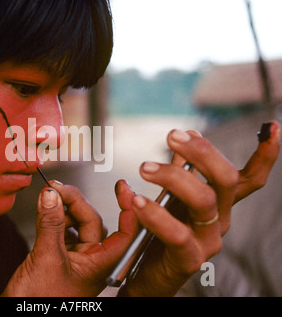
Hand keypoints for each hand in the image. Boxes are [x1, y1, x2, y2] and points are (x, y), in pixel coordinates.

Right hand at [1, 181, 137, 296]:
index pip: (125, 232)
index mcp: (100, 264)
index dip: (127, 207)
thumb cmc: (41, 303)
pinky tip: (45, 211)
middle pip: (92, 221)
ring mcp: (75, 259)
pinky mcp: (58, 257)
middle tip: (57, 188)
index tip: (122, 187)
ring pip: (76, 224)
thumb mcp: (47, 258)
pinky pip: (61, 230)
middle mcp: (91, 260)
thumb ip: (51, 224)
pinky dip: (53, 218)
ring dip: (63, 209)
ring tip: (49, 198)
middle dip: (75, 202)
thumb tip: (52, 196)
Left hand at [120, 121, 279, 296]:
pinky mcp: (189, 259)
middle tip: (172, 136)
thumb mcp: (169, 199)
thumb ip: (176, 174)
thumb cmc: (157, 234)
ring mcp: (208, 241)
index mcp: (218, 204)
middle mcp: (219, 220)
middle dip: (202, 152)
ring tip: (144, 167)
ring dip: (172, 177)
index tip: (270, 127)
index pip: (248, 178)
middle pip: (225, 179)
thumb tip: (181, 141)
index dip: (264, 155)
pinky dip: (155, 213)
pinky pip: (177, 233)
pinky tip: (136, 200)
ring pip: (203, 200)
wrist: (145, 276)